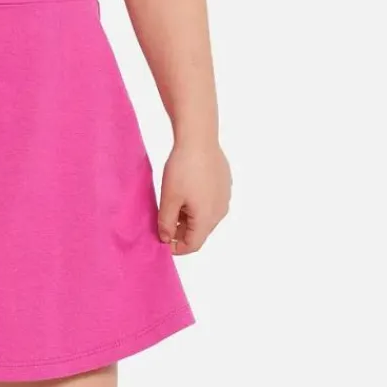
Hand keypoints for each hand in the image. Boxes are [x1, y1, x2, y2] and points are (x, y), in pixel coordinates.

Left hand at [157, 138, 231, 253]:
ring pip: (206, 217)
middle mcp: (220, 212)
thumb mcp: (168, 198)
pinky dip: (198, 204)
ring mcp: (224, 198)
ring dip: (189, 218)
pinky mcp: (225, 185)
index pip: (192, 245)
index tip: (161, 240)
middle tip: (163, 221)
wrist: (199, 139)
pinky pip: (211, 203)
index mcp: (206, 218)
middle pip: (200, 232)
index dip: (175, 248)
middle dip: (181, 232)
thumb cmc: (183, 168)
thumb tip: (165, 238)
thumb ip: (165, 222)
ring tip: (173, 204)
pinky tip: (186, 190)